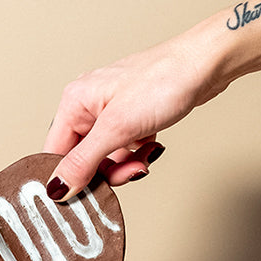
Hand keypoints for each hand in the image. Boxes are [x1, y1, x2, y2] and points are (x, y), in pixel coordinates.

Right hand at [43, 25, 221, 199]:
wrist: (205, 65)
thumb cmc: (163, 81)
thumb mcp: (117, 128)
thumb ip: (84, 161)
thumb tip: (57, 188)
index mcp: (75, 102)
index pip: (55, 152)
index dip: (68, 178)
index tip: (86, 195)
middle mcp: (88, 105)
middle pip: (82, 157)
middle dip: (106, 171)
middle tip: (128, 172)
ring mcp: (111, 111)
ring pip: (106, 155)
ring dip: (125, 164)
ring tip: (144, 158)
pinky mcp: (132, 116)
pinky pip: (125, 147)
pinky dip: (138, 153)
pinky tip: (152, 145)